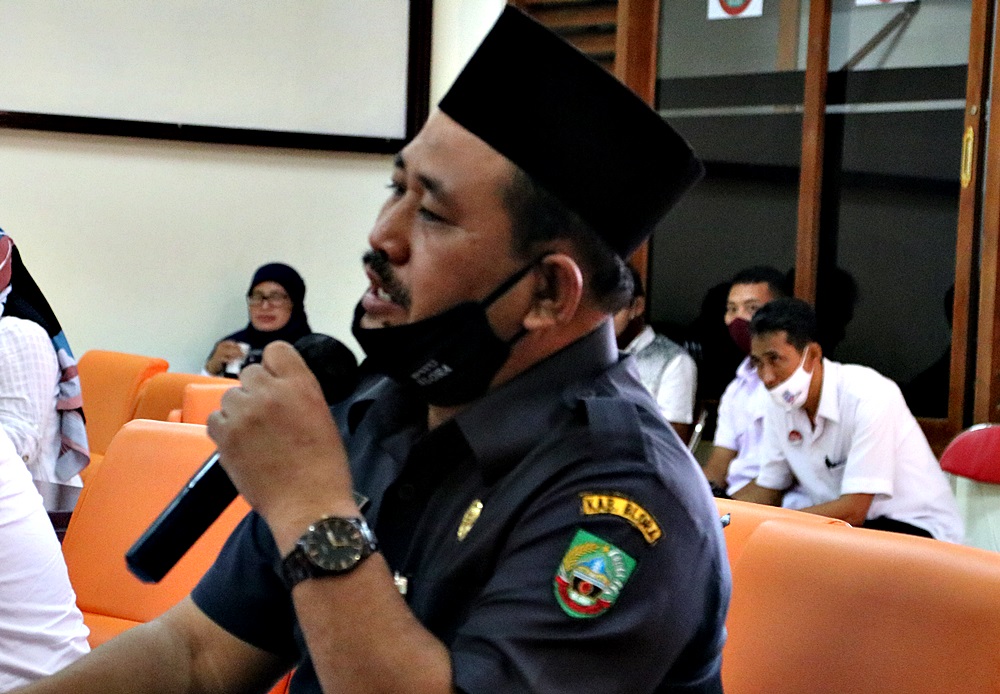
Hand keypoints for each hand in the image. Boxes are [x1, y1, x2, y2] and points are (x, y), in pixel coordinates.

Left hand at [206, 341, 357, 550]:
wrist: (308, 505)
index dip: (275, 367)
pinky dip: (225, 430)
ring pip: (230, 397)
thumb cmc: (324, 465)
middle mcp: (269, 393)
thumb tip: (276, 386)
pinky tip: (241, 445)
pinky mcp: (224, 437)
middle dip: (256, 391)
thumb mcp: (321, 415)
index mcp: (300, 385)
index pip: (276, 350)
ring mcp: (243, 414)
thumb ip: (297, 392)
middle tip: (267, 417)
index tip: (277, 383)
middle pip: (249, 373)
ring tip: (254, 435)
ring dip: (239, 411)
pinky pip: (215, 419)